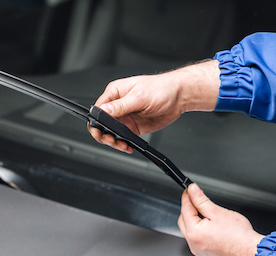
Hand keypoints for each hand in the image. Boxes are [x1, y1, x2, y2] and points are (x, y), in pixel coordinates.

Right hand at [87, 60, 219, 152]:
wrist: (179, 97)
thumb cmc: (161, 89)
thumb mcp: (139, 96)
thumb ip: (121, 105)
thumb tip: (104, 111)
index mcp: (115, 93)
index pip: (98, 109)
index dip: (96, 122)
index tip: (101, 130)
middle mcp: (118, 106)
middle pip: (101, 124)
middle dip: (102, 134)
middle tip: (110, 140)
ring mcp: (125, 117)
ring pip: (111, 133)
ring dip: (113, 142)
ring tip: (121, 145)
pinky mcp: (133, 127)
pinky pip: (123, 138)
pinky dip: (123, 144)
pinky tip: (127, 146)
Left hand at [178, 184, 264, 255]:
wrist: (250, 251)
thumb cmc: (238, 235)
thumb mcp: (217, 212)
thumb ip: (201, 200)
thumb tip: (192, 191)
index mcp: (193, 232)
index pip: (185, 209)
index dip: (187, 197)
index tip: (189, 189)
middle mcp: (193, 243)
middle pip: (184, 220)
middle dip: (189, 208)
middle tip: (198, 198)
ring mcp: (198, 250)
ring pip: (190, 230)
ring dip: (194, 219)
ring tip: (207, 212)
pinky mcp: (205, 253)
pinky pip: (197, 238)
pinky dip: (200, 230)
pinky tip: (210, 225)